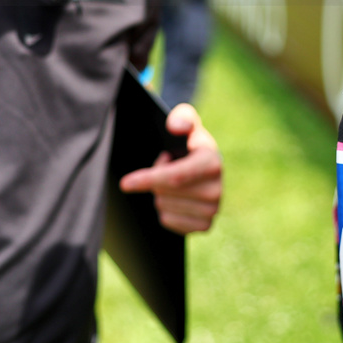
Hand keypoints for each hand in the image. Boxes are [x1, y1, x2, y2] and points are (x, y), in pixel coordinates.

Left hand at [119, 103, 221, 233]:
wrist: (201, 165)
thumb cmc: (189, 142)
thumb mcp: (186, 122)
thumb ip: (181, 117)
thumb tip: (175, 126)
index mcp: (212, 163)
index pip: (176, 176)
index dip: (149, 179)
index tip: (125, 183)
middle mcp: (216, 190)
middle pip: (165, 194)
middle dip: (155, 180)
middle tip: (166, 166)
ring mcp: (212, 210)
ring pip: (164, 208)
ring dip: (161, 194)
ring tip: (173, 181)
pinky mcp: (204, 226)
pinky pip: (168, 221)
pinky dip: (165, 210)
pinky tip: (176, 198)